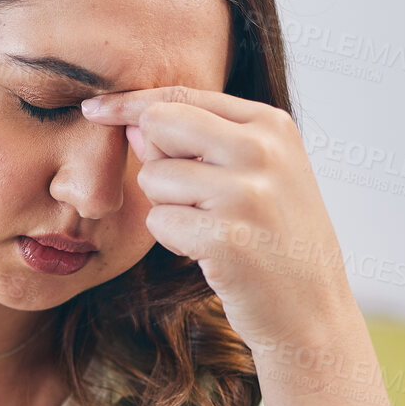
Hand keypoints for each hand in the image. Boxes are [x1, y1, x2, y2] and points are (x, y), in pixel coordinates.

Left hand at [80, 86, 355, 350]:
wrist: (312, 310)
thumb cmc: (274, 240)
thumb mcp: (250, 177)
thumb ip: (194, 145)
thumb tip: (132, 123)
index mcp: (271, 124)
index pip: (181, 95)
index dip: (129, 102)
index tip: (93, 108)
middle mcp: (262, 149)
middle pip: (159, 124)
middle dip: (154, 159)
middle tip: (188, 197)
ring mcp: (246, 192)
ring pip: (153, 177)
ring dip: (167, 208)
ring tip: (211, 229)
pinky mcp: (226, 237)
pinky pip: (158, 221)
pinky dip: (173, 241)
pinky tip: (211, 254)